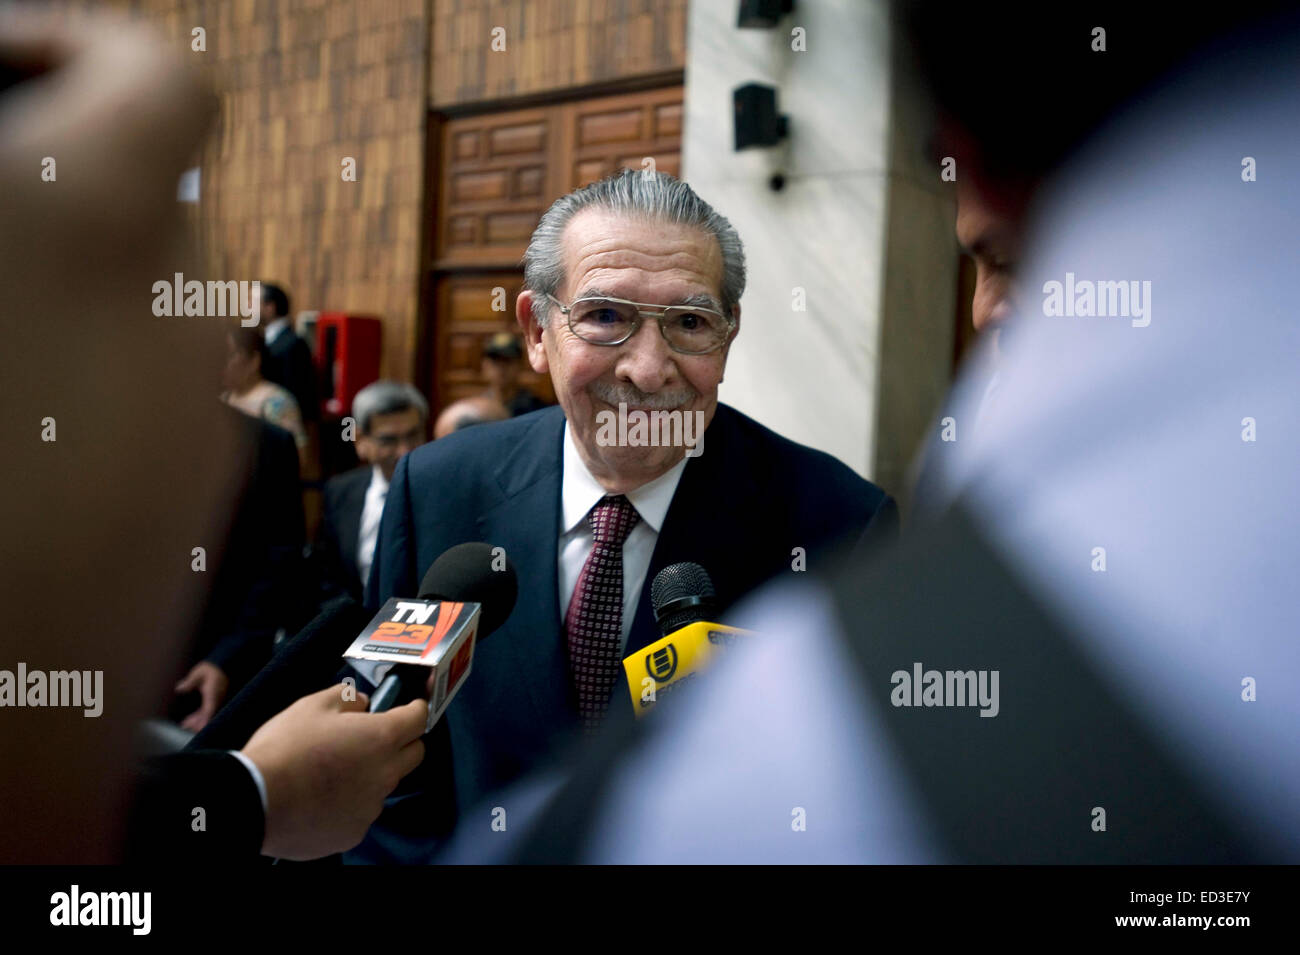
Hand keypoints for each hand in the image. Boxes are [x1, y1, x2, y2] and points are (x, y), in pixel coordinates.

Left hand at [175, 661, 229, 732]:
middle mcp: (216, 699)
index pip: (210, 709)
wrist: (221, 665)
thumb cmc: (209, 669)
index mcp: (213, 693)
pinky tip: (188, 720)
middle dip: (198, 723)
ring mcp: (215, 701)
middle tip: (186, 726)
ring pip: (207, 715)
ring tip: (184, 725)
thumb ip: (189, 681)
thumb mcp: (198, 673)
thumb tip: (179, 688)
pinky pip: (206, 712)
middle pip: (208, 715)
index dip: (205, 719)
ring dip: (197, 721)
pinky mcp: (212, 701)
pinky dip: (198, 717)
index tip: (199, 727)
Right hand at [241, 685, 427, 860]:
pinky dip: (351, 802)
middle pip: (413, 754)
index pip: (419, 718)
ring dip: (371, 774)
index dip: (415, 708)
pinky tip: (323, 796)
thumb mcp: (313, 705)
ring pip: (385, 784)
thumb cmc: (283, 752)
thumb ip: (348, 698)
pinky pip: (362, 811)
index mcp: (380, 738)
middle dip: (401, 741)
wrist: (255, 801)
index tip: (410, 706)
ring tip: (334, 769)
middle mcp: (384, 774)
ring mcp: (370, 807)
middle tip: (373, 736)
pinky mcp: (354, 832)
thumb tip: (362, 704)